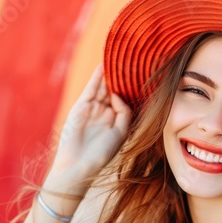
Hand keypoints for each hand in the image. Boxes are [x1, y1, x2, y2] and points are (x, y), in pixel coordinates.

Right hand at [44, 65, 130, 194]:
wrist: (78, 164)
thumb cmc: (102, 153)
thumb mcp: (121, 131)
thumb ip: (124, 111)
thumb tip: (118, 94)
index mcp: (117, 121)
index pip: (126, 100)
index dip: (132, 89)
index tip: (143, 75)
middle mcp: (106, 113)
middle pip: (115, 91)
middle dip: (122, 78)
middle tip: (130, 61)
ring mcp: (93, 109)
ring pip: (103, 88)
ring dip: (109, 74)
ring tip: (117, 58)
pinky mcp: (81, 106)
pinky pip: (91, 88)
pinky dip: (97, 77)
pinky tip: (103, 66)